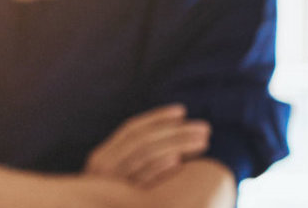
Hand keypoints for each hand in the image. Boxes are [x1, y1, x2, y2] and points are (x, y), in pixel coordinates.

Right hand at [85, 104, 210, 187]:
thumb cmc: (118, 202)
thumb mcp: (122, 177)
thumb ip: (137, 157)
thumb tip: (168, 129)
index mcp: (103, 156)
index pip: (132, 129)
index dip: (157, 117)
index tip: (183, 110)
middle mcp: (102, 166)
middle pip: (141, 139)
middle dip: (175, 131)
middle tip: (205, 129)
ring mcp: (111, 182)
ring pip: (144, 153)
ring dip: (176, 144)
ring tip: (203, 142)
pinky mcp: (124, 198)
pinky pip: (140, 178)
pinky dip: (158, 167)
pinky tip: (178, 161)